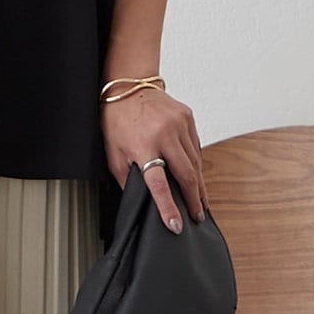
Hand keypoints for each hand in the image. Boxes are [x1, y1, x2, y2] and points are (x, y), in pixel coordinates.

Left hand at [100, 85, 206, 232]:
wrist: (128, 88)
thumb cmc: (117, 122)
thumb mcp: (114, 154)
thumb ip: (128, 178)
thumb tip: (143, 201)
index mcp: (142, 145)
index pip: (158, 184)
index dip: (168, 207)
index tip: (176, 225)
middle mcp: (164, 134)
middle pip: (186, 174)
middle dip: (193, 199)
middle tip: (197, 217)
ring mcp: (179, 124)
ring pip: (195, 162)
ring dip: (198, 184)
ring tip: (199, 201)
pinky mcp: (188, 117)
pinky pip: (196, 147)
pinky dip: (196, 164)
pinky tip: (195, 176)